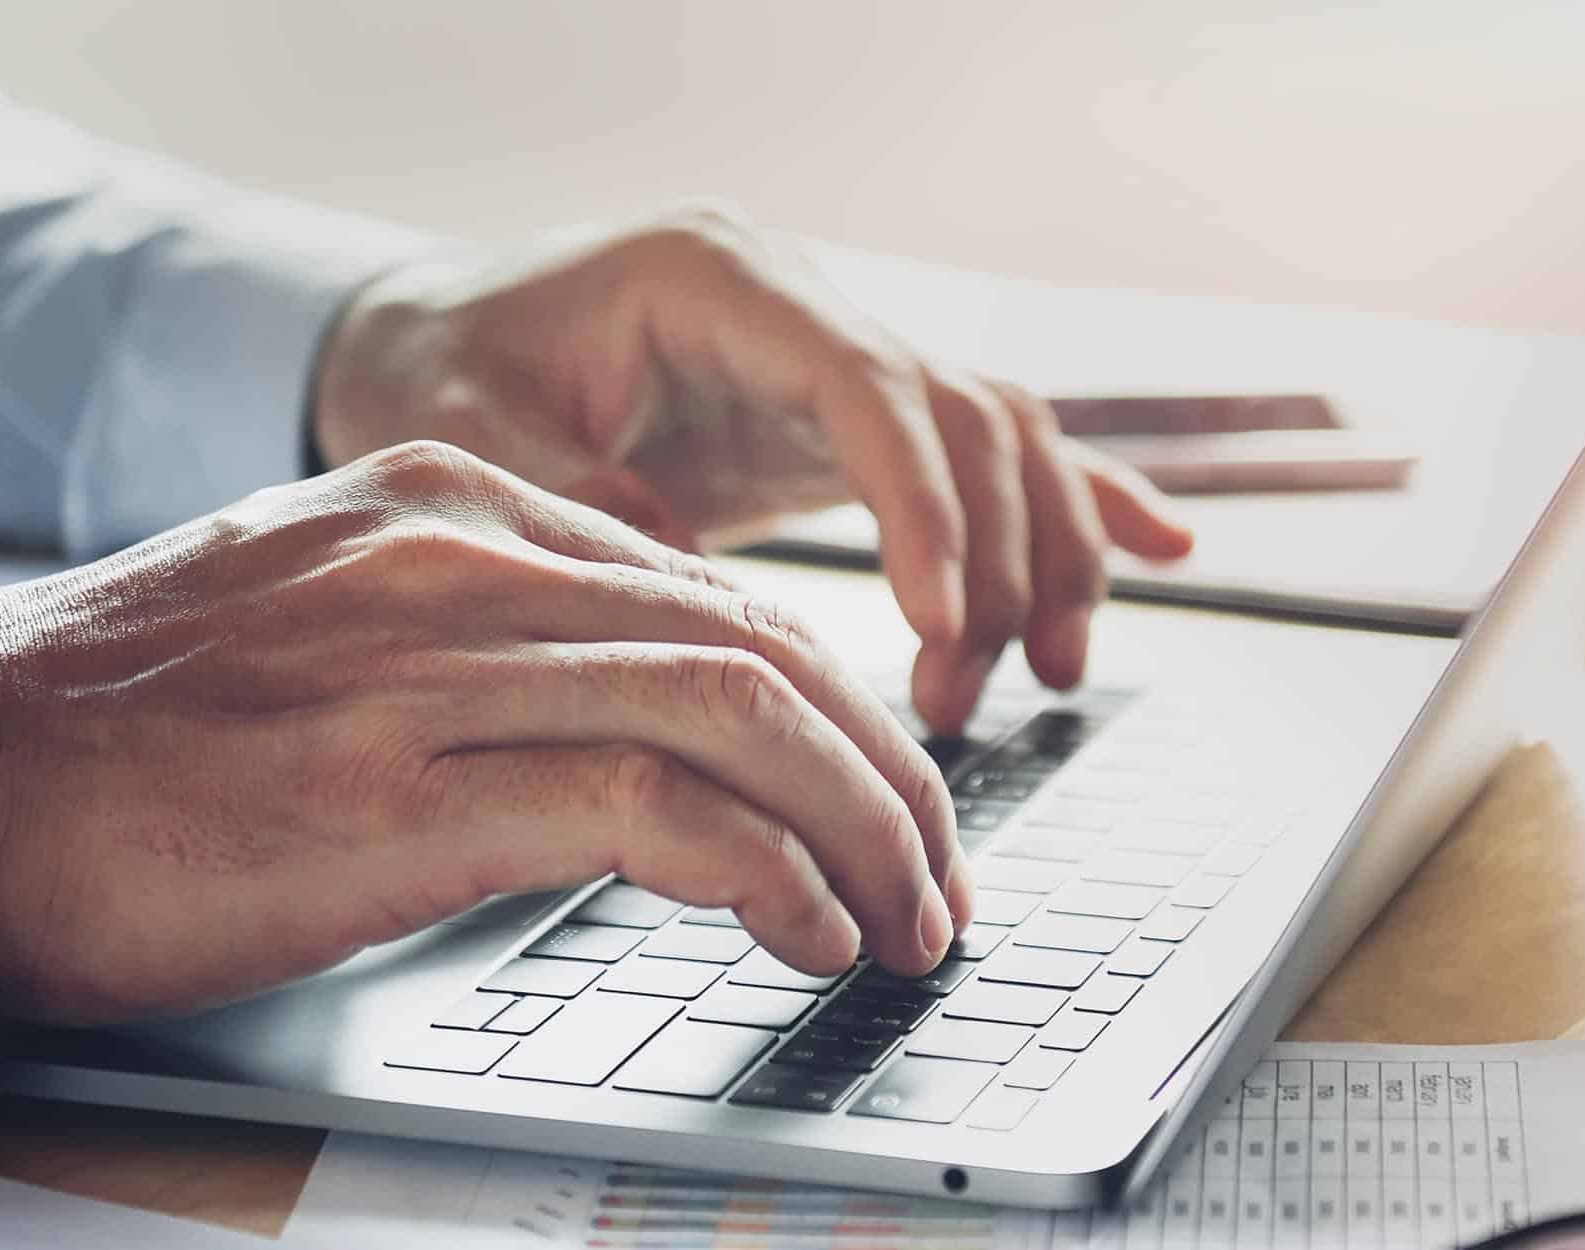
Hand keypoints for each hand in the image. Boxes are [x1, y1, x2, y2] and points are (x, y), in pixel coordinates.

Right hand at [0, 443, 970, 1024]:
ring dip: (862, 822)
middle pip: (754, 639)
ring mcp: (427, 662)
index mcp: (441, 505)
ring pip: (734, 708)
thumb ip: (469, 640)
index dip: (832, 698)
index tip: (883, 788)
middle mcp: (452, 557)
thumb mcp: (319, 626)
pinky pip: (651, 807)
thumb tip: (621, 726)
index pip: (705, 589)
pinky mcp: (399, 785)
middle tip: (943, 865)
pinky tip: (808, 929)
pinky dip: (766, 871)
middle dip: (885, 765)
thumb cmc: (126, 731)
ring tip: (912, 914)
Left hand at [314, 205, 1193, 734]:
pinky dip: (1069, 499)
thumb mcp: (471, 437)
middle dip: (999, 558)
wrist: (425, 333)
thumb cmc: (434, 373)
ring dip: (1048, 549)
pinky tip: (1158, 549)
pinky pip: (976, 448)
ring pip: (997, 430)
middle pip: (963, 413)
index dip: (924, 511)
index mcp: (716, 278)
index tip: (943, 629)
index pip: (868, 388)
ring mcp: (827, 348)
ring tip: (1053, 673)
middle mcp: (796, 299)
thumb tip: (706, 603)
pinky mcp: (836, 410)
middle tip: (967, 697)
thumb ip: (583, 505)